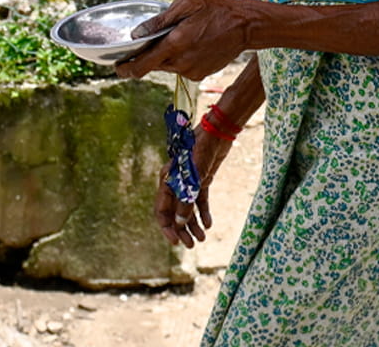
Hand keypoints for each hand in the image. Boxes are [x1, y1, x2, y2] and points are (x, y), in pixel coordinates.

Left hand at [114, 0, 251, 80]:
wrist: (244, 27)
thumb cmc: (216, 10)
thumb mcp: (185, 5)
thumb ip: (159, 21)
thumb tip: (137, 34)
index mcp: (175, 44)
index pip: (141, 66)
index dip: (125, 69)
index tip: (117, 66)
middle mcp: (181, 62)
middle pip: (153, 65)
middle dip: (149, 55)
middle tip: (153, 40)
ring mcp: (191, 71)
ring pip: (168, 66)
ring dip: (167, 55)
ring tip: (182, 36)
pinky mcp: (199, 75)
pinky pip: (181, 68)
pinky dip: (181, 58)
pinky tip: (193, 43)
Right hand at [153, 124, 233, 247]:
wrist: (216, 133)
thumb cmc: (200, 152)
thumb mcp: (193, 179)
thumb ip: (185, 201)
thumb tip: (180, 223)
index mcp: (167, 182)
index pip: (161, 210)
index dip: (167, 228)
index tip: (175, 242)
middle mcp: (175, 183)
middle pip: (174, 213)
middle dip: (182, 230)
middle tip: (191, 246)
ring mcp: (188, 182)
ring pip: (187, 209)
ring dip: (193, 224)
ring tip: (202, 239)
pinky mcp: (201, 180)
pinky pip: (200, 200)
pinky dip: (203, 212)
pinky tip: (208, 224)